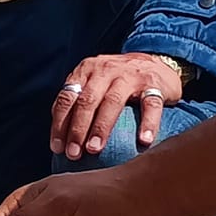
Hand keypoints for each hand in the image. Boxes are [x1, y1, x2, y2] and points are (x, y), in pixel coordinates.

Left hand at [51, 53, 181, 160]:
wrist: (157, 61)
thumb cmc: (120, 81)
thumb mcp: (96, 83)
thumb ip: (79, 101)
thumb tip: (61, 139)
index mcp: (87, 70)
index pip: (68, 97)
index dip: (60, 123)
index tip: (57, 148)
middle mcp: (106, 70)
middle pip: (87, 100)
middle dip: (77, 129)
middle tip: (74, 154)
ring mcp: (130, 75)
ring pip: (113, 101)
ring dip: (101, 127)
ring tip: (94, 149)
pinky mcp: (154, 83)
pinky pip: (150, 105)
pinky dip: (148, 123)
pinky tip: (144, 141)